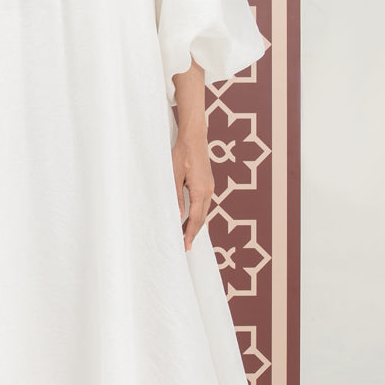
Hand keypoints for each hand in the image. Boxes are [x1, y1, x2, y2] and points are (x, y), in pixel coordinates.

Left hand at [171, 132, 214, 251]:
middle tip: (185, 246)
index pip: (196, 218)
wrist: (194, 138)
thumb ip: (176, 197)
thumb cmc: (182, 154)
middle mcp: (209, 191)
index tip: (185, 245)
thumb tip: (178, 216)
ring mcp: (210, 187)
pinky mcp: (208, 183)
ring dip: (196, 224)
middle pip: (202, 218)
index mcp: (200, 190)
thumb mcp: (174, 176)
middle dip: (194, 233)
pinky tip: (192, 218)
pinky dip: (198, 214)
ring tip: (186, 235)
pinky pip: (204, 204)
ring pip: (204, 211)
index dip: (190, 233)